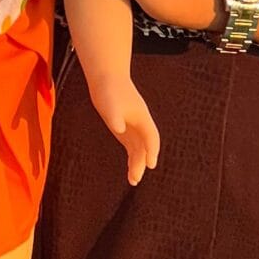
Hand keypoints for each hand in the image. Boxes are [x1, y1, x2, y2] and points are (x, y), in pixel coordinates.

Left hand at [85, 70, 160, 185]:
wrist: (106, 78)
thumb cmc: (109, 90)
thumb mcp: (110, 104)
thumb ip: (115, 117)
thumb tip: (119, 129)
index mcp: (142, 117)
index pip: (151, 136)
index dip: (152, 150)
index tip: (150, 164)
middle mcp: (140, 124)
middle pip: (145, 146)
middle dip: (141, 162)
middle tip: (135, 179)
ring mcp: (134, 127)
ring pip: (139, 149)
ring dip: (137, 163)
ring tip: (133, 180)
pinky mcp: (125, 129)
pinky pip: (133, 147)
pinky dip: (133, 158)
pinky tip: (130, 170)